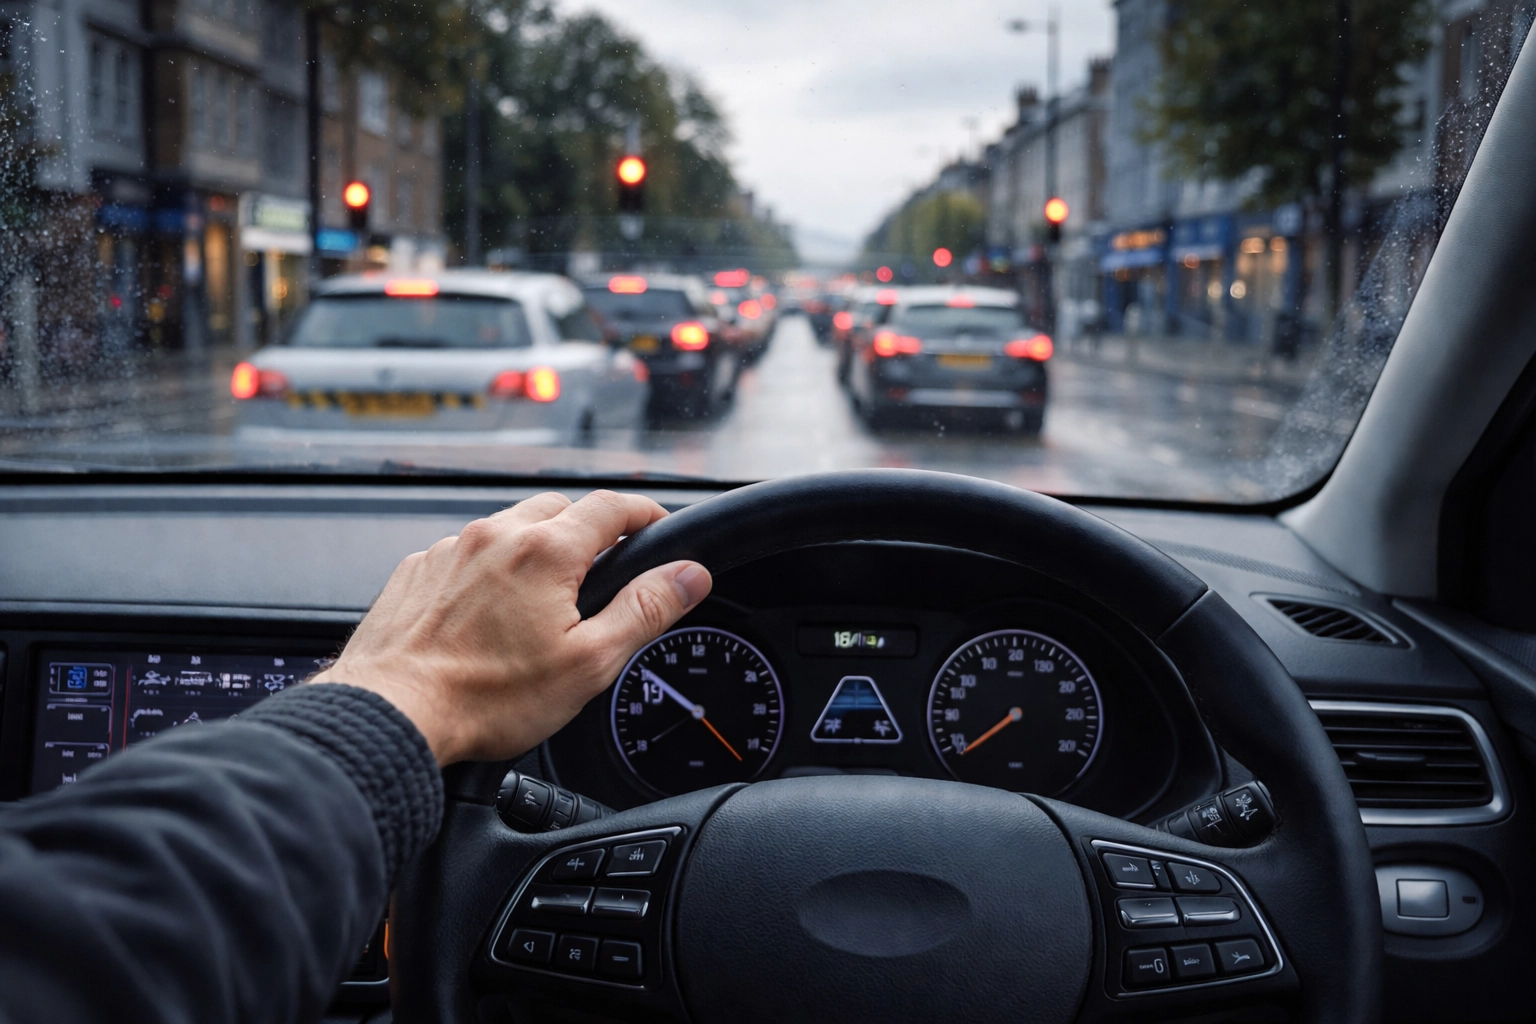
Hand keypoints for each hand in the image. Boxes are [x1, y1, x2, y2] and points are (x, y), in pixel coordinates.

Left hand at [309, 491, 711, 764]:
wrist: (393, 712)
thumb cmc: (485, 697)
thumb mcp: (589, 662)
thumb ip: (645, 610)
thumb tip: (689, 575)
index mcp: (545, 551)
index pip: (612, 506)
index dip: (644, 512)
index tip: (657, 525)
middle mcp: (495, 536)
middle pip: (559, 508)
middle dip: (589, 528)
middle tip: (605, 565)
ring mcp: (450, 550)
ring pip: (508, 527)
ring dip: (536, 546)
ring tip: (546, 595)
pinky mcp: (418, 572)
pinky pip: (466, 552)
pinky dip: (488, 568)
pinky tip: (490, 611)